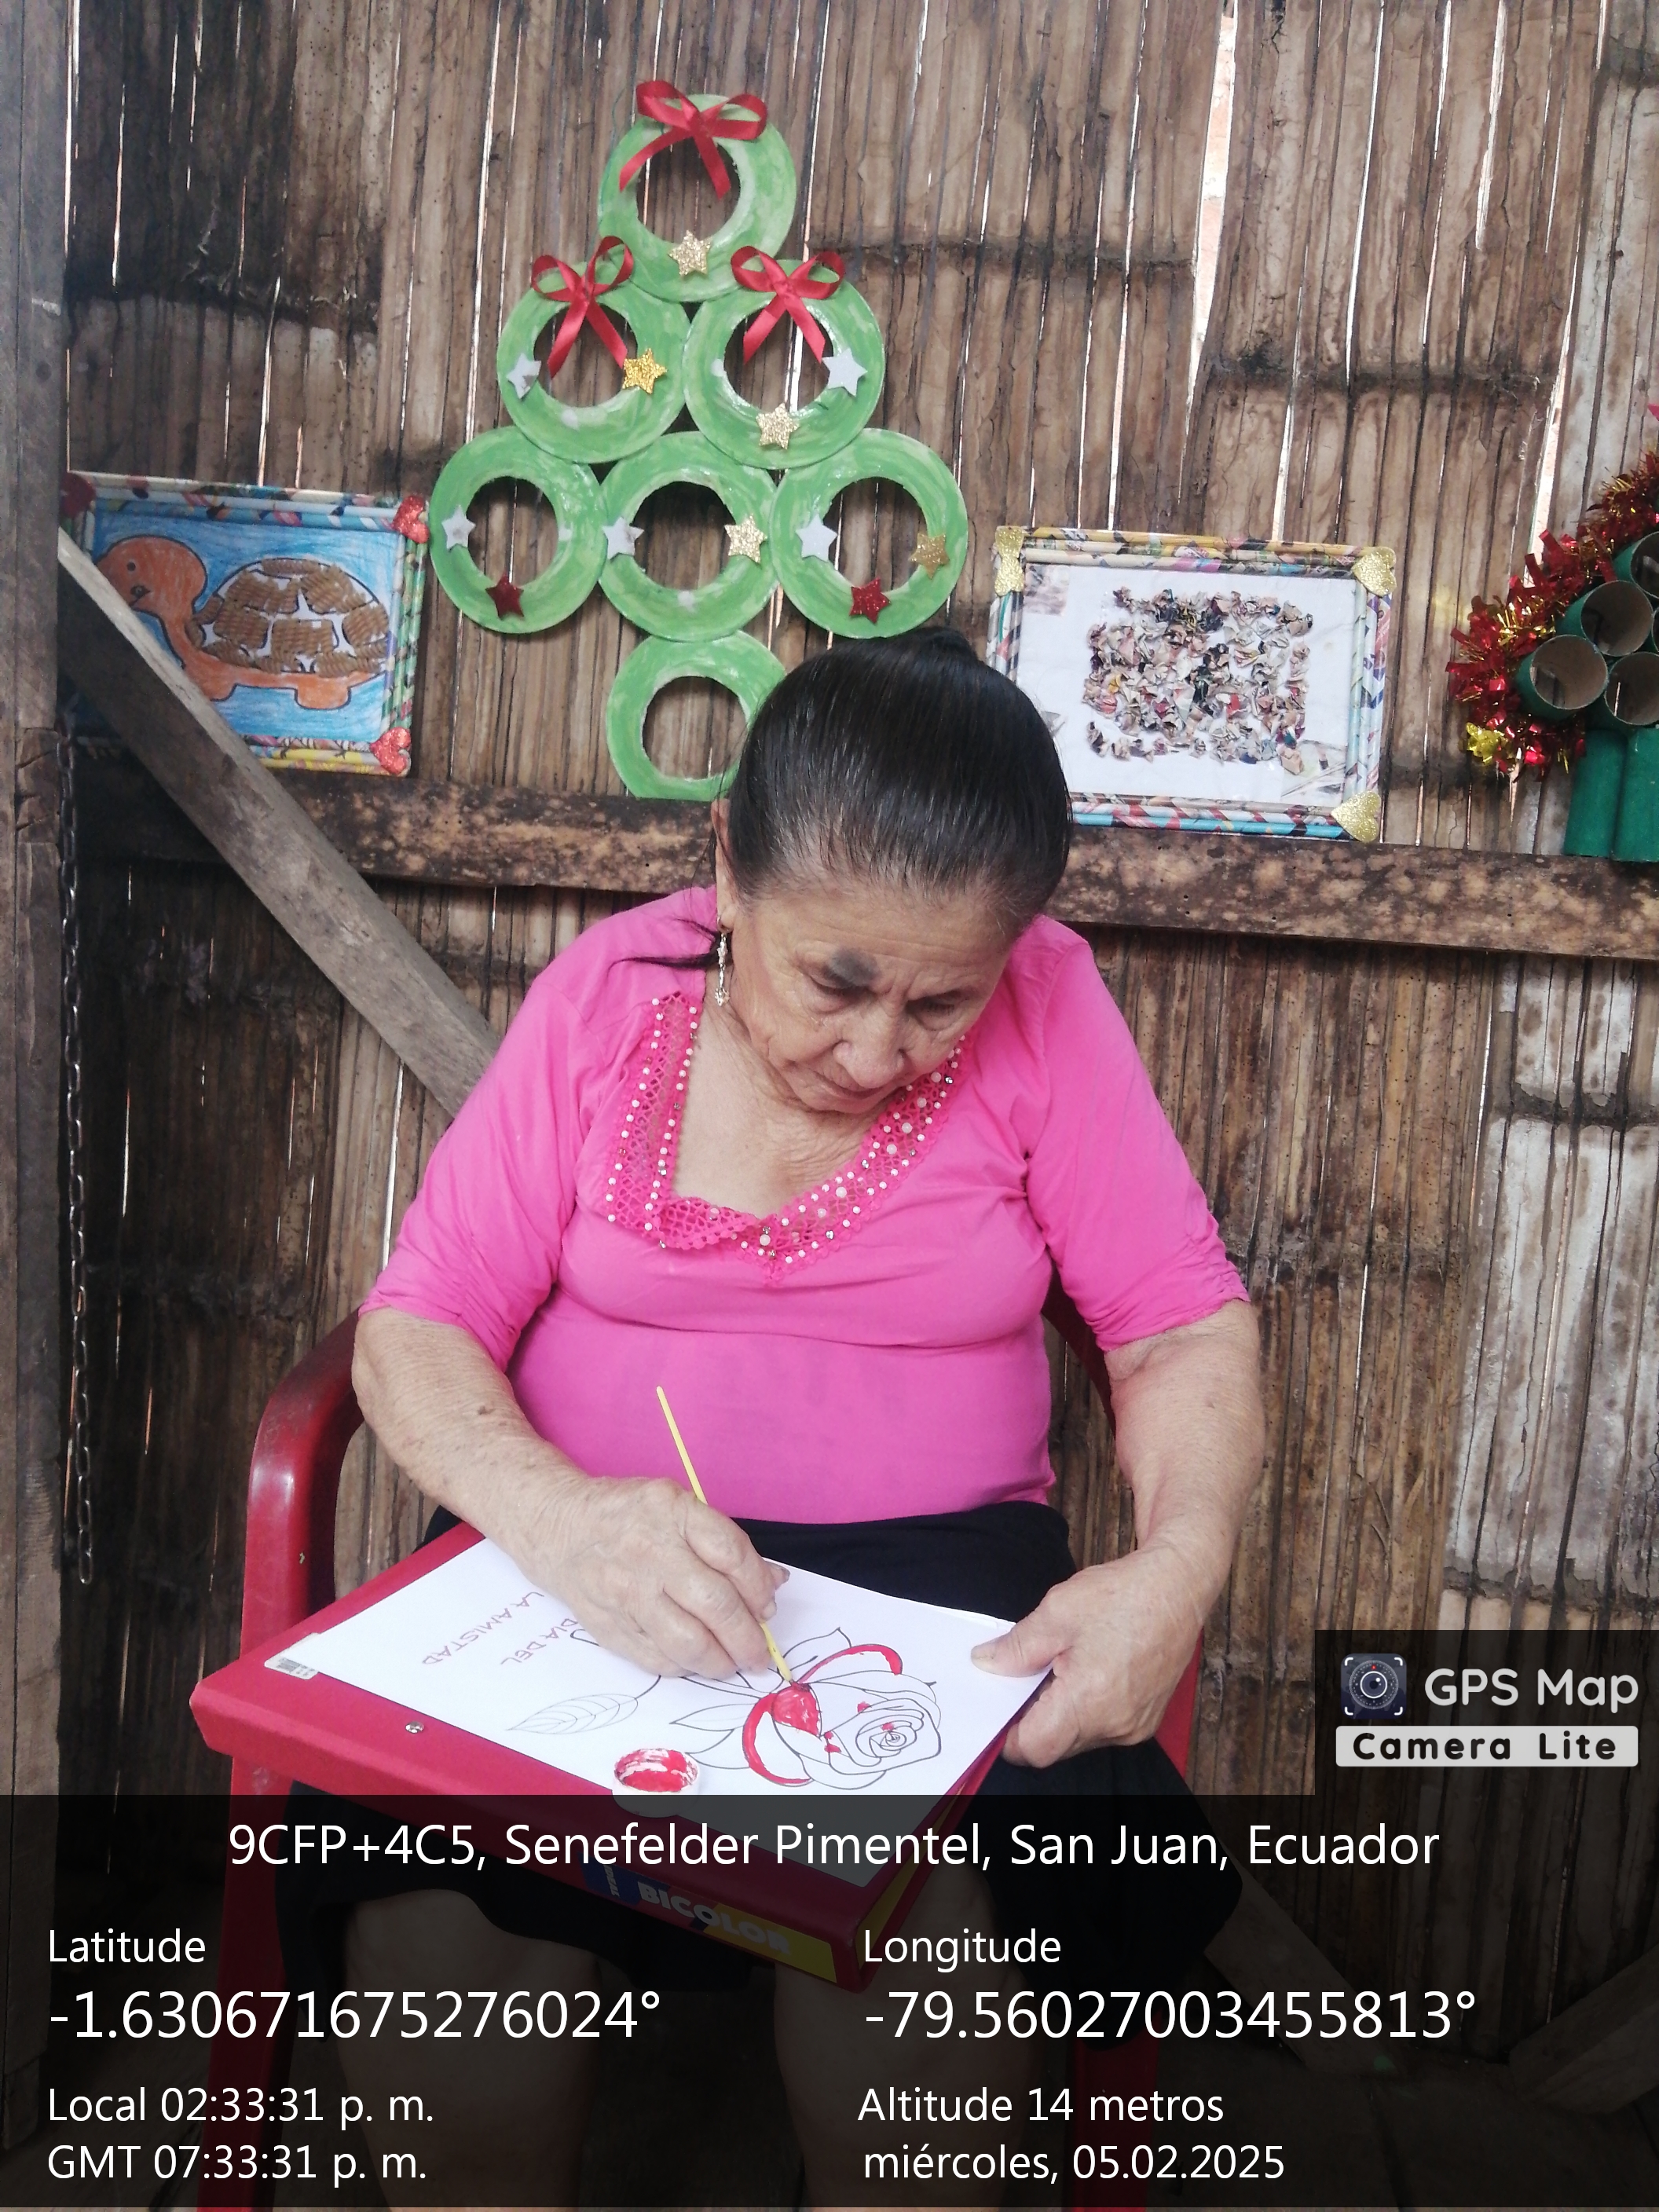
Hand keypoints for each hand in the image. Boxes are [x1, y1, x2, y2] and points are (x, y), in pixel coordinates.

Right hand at [536, 1473, 787, 1677]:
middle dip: (748, 1637)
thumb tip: (773, 1582)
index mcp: (672, 1512)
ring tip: (732, 1662)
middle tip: (760, 1652)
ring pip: (688, 1642)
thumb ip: (724, 1543)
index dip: (759, 1588)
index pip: (732, 1556)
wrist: (559, 1527)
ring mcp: (626, 1592)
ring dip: (721, 1661)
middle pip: (716, 1604)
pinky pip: (658, 1659)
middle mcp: (649, 1551)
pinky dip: (685, 1666)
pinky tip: (695, 1659)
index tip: (768, 1606)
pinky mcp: (609, 1625)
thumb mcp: (678, 1507)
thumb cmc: (628, 1515)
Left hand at [971, 1544, 1203, 1765]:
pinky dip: (1086, 1709)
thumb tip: (986, 1664)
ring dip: (1061, 1713)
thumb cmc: (1125, 1594)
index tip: (999, 1707)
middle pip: (1055, 1745)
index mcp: (1090, 1701)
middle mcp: (1116, 1724)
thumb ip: (1016, 1647)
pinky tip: (1086, 1671)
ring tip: (1063, 1665)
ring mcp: (1135, 1726)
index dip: (1008, 1733)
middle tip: (1028, 1675)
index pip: (1034, 1748)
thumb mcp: (1057, 1612)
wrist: (1178, 1586)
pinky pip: (1103, 1728)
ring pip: (1078, 1738)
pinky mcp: (1146, 1719)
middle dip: (1034, 1717)